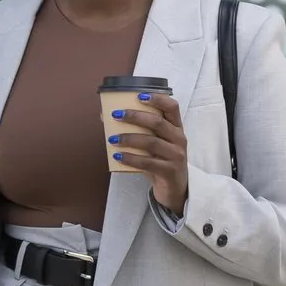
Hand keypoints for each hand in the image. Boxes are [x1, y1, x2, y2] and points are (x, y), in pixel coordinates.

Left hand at [109, 89, 188, 215]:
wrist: (174, 190)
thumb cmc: (160, 161)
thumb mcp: (153, 144)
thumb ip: (136, 130)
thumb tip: (105, 116)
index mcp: (176, 127)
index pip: (172, 107)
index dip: (157, 98)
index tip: (139, 95)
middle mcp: (179, 139)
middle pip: (158, 122)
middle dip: (135, 116)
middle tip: (116, 115)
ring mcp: (176, 156)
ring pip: (152, 142)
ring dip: (130, 138)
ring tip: (113, 139)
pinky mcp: (170, 171)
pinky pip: (148, 162)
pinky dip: (131, 158)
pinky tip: (118, 156)